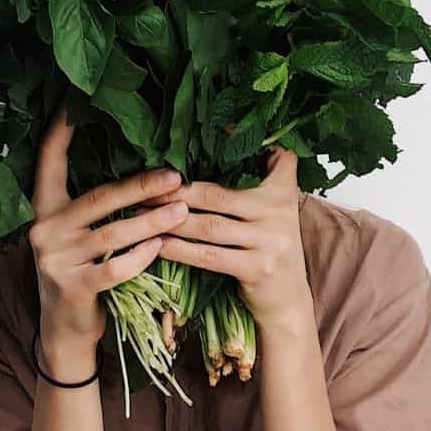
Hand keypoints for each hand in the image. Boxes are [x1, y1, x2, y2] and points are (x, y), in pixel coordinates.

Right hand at [29, 103, 189, 365]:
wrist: (65, 332)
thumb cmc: (82, 274)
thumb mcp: (78, 237)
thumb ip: (96, 209)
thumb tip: (145, 175)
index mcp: (44, 209)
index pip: (48, 161)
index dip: (60, 132)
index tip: (74, 102)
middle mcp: (44, 229)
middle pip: (98, 198)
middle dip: (141, 186)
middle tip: (176, 175)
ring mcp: (55, 259)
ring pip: (113, 234)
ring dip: (152, 222)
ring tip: (183, 211)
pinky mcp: (72, 287)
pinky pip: (114, 268)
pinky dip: (140, 257)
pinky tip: (162, 247)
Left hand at [151, 147, 311, 330]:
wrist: (288, 302)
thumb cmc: (268, 249)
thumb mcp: (273, 212)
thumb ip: (254, 184)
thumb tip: (212, 148)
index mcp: (283, 191)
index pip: (271, 156)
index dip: (238, 141)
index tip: (205, 129)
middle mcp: (279, 212)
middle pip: (218, 194)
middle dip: (177, 191)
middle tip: (145, 186)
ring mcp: (270, 241)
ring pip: (209, 225)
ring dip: (171, 219)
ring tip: (142, 213)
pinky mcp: (257, 268)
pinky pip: (209, 256)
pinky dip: (179, 250)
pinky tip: (158, 244)